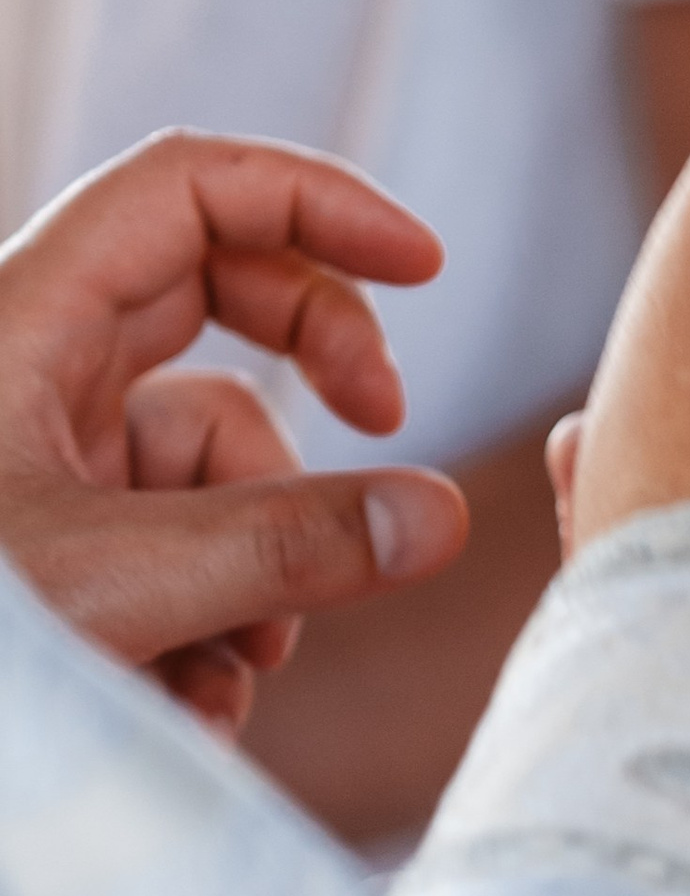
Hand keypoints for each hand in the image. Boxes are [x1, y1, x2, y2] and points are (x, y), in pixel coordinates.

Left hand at [0, 132, 468, 733]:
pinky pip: (168, 545)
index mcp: (24, 316)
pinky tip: (193, 707)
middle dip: (319, 382)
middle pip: (221, 306)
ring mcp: (39, 456)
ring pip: (206, 459)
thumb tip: (441, 517)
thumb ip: (286, 546)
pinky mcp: (49, 544)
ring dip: (258, 565)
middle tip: (391, 434)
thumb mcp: (111, 582)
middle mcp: (32, 367)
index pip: (194, 189)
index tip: (426, 267)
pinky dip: (207, 619)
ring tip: (238, 674)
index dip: (318, 204)